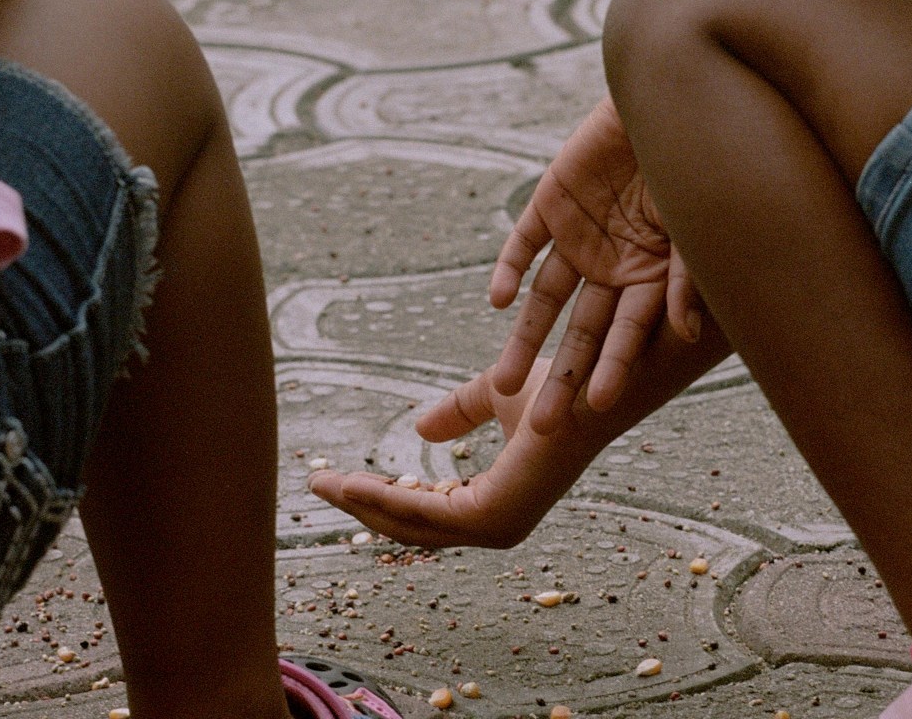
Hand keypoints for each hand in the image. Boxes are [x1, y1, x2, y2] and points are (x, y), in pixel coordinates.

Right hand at [308, 362, 575, 549]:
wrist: (594, 385)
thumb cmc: (558, 387)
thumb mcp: (494, 394)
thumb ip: (460, 412)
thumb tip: (420, 426)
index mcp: (492, 503)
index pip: (422, 510)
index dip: (377, 495)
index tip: (336, 477)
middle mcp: (493, 525)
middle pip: (409, 526)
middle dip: (360, 506)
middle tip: (317, 485)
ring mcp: (495, 526)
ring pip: (412, 524)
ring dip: (364, 504)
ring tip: (325, 483)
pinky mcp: (495, 516)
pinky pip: (428, 513)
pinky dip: (388, 498)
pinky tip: (356, 483)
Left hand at [490, 98, 701, 429]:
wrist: (667, 94)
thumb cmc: (694, 160)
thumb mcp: (696, 223)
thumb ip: (688, 274)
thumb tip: (688, 331)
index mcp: (651, 274)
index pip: (628, 334)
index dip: (613, 368)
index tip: (597, 409)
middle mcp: (614, 263)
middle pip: (582, 329)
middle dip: (564, 374)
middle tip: (540, 424)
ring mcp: (579, 234)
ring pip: (544, 298)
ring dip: (524, 335)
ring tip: (502, 383)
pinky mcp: (551, 200)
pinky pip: (523, 243)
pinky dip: (509, 269)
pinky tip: (496, 301)